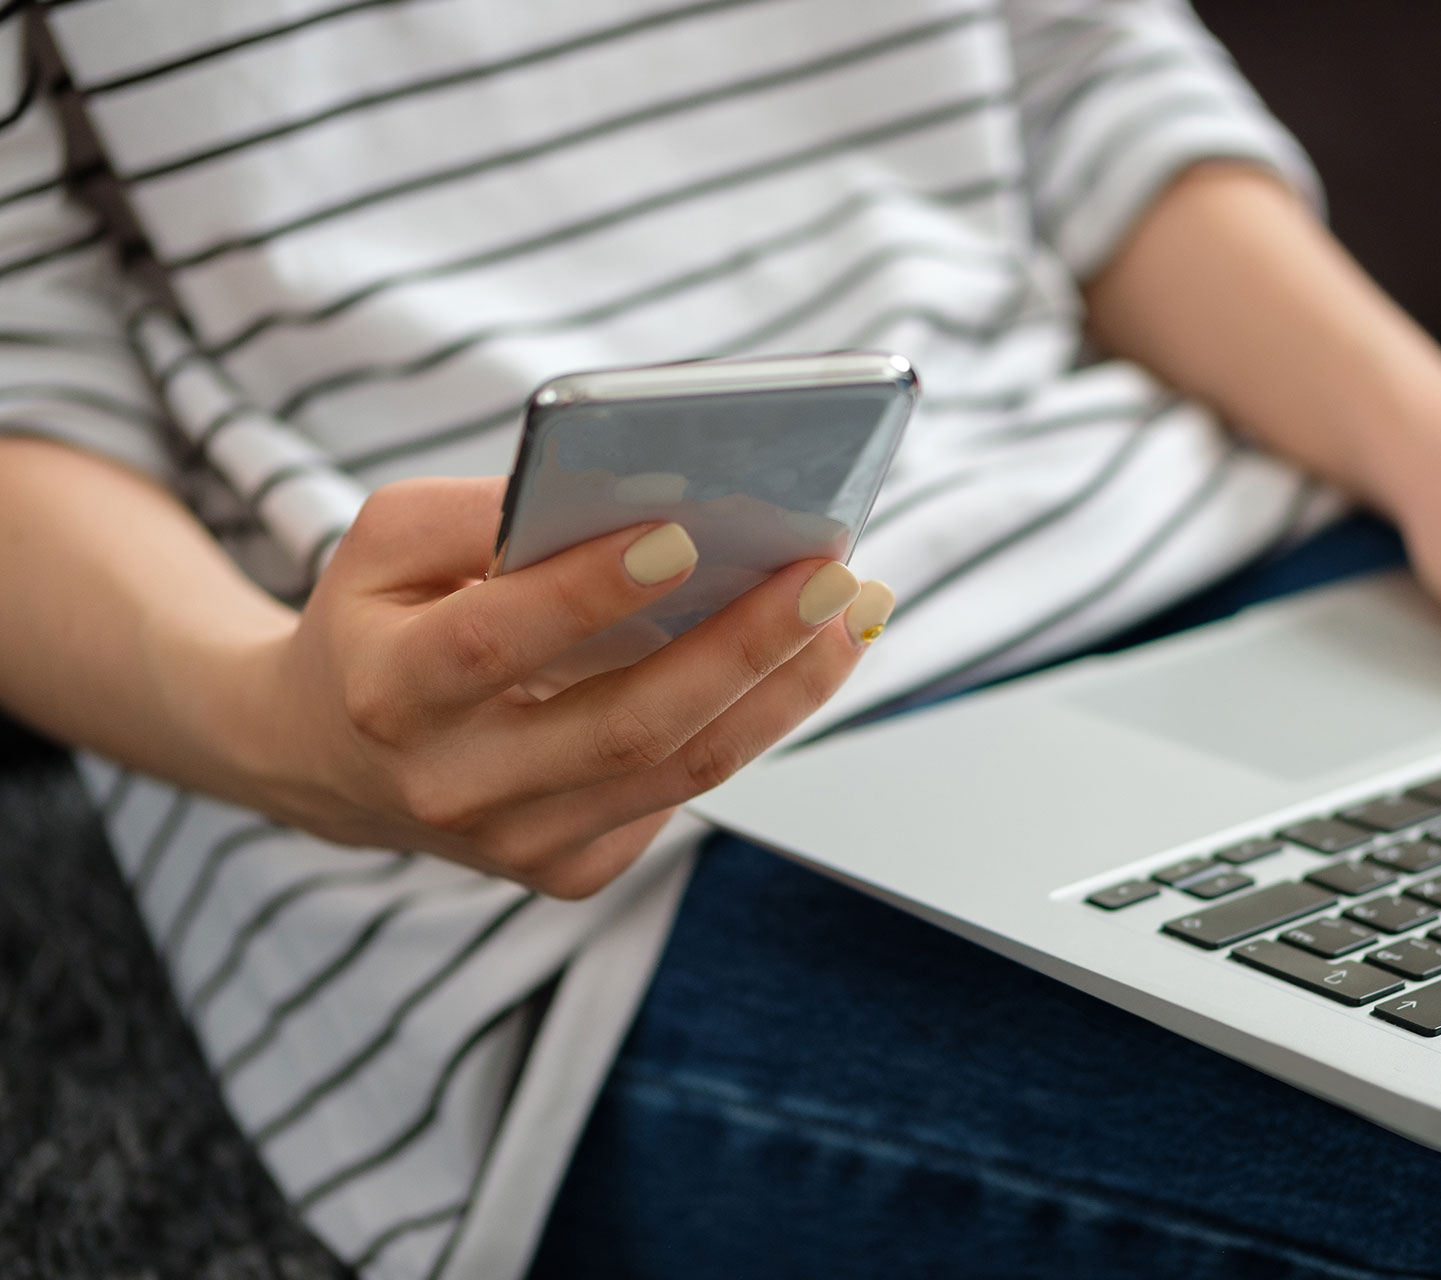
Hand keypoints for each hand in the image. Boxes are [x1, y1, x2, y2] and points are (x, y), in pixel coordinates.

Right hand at [230, 477, 892, 897]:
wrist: (326, 757)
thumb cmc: (377, 619)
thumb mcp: (389, 543)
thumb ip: (487, 513)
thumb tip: (639, 495)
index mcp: (390, 693)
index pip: (493, 644)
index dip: (586, 593)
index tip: (684, 532)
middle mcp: (451, 787)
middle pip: (625, 725)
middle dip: (742, 643)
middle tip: (828, 571)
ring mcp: (516, 846)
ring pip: (682, 769)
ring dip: (785, 687)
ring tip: (852, 609)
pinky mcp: (569, 870)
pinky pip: (684, 791)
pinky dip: (758, 719)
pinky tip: (809, 655)